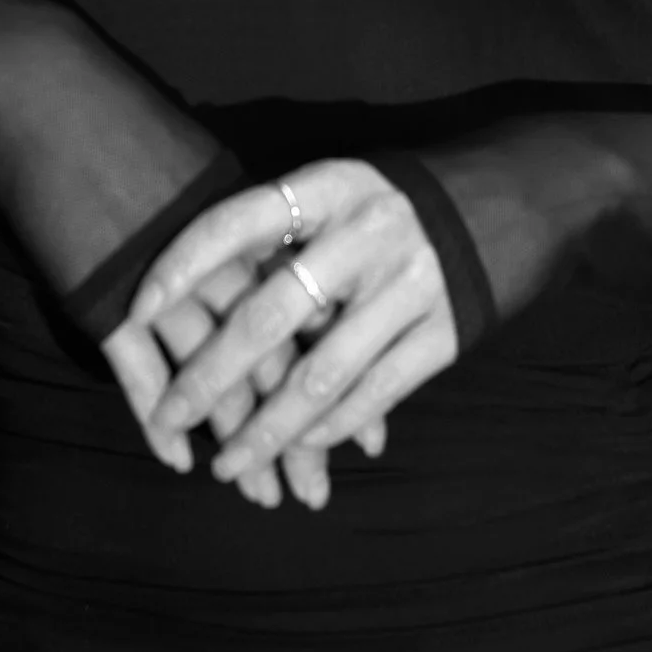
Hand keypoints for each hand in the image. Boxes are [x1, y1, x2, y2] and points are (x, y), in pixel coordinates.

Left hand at [101, 162, 458, 514]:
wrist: (514, 199)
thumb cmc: (392, 204)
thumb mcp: (335, 192)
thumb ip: (277, 232)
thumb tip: (187, 285)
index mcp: (329, 186)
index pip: (236, 223)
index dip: (181, 265)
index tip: (137, 310)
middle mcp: (367, 232)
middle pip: (271, 314)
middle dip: (211, 375)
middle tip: (171, 416)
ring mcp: (411, 284)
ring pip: (321, 374)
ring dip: (268, 429)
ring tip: (228, 464)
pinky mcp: (445, 332)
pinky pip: (373, 393)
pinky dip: (329, 429)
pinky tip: (298, 450)